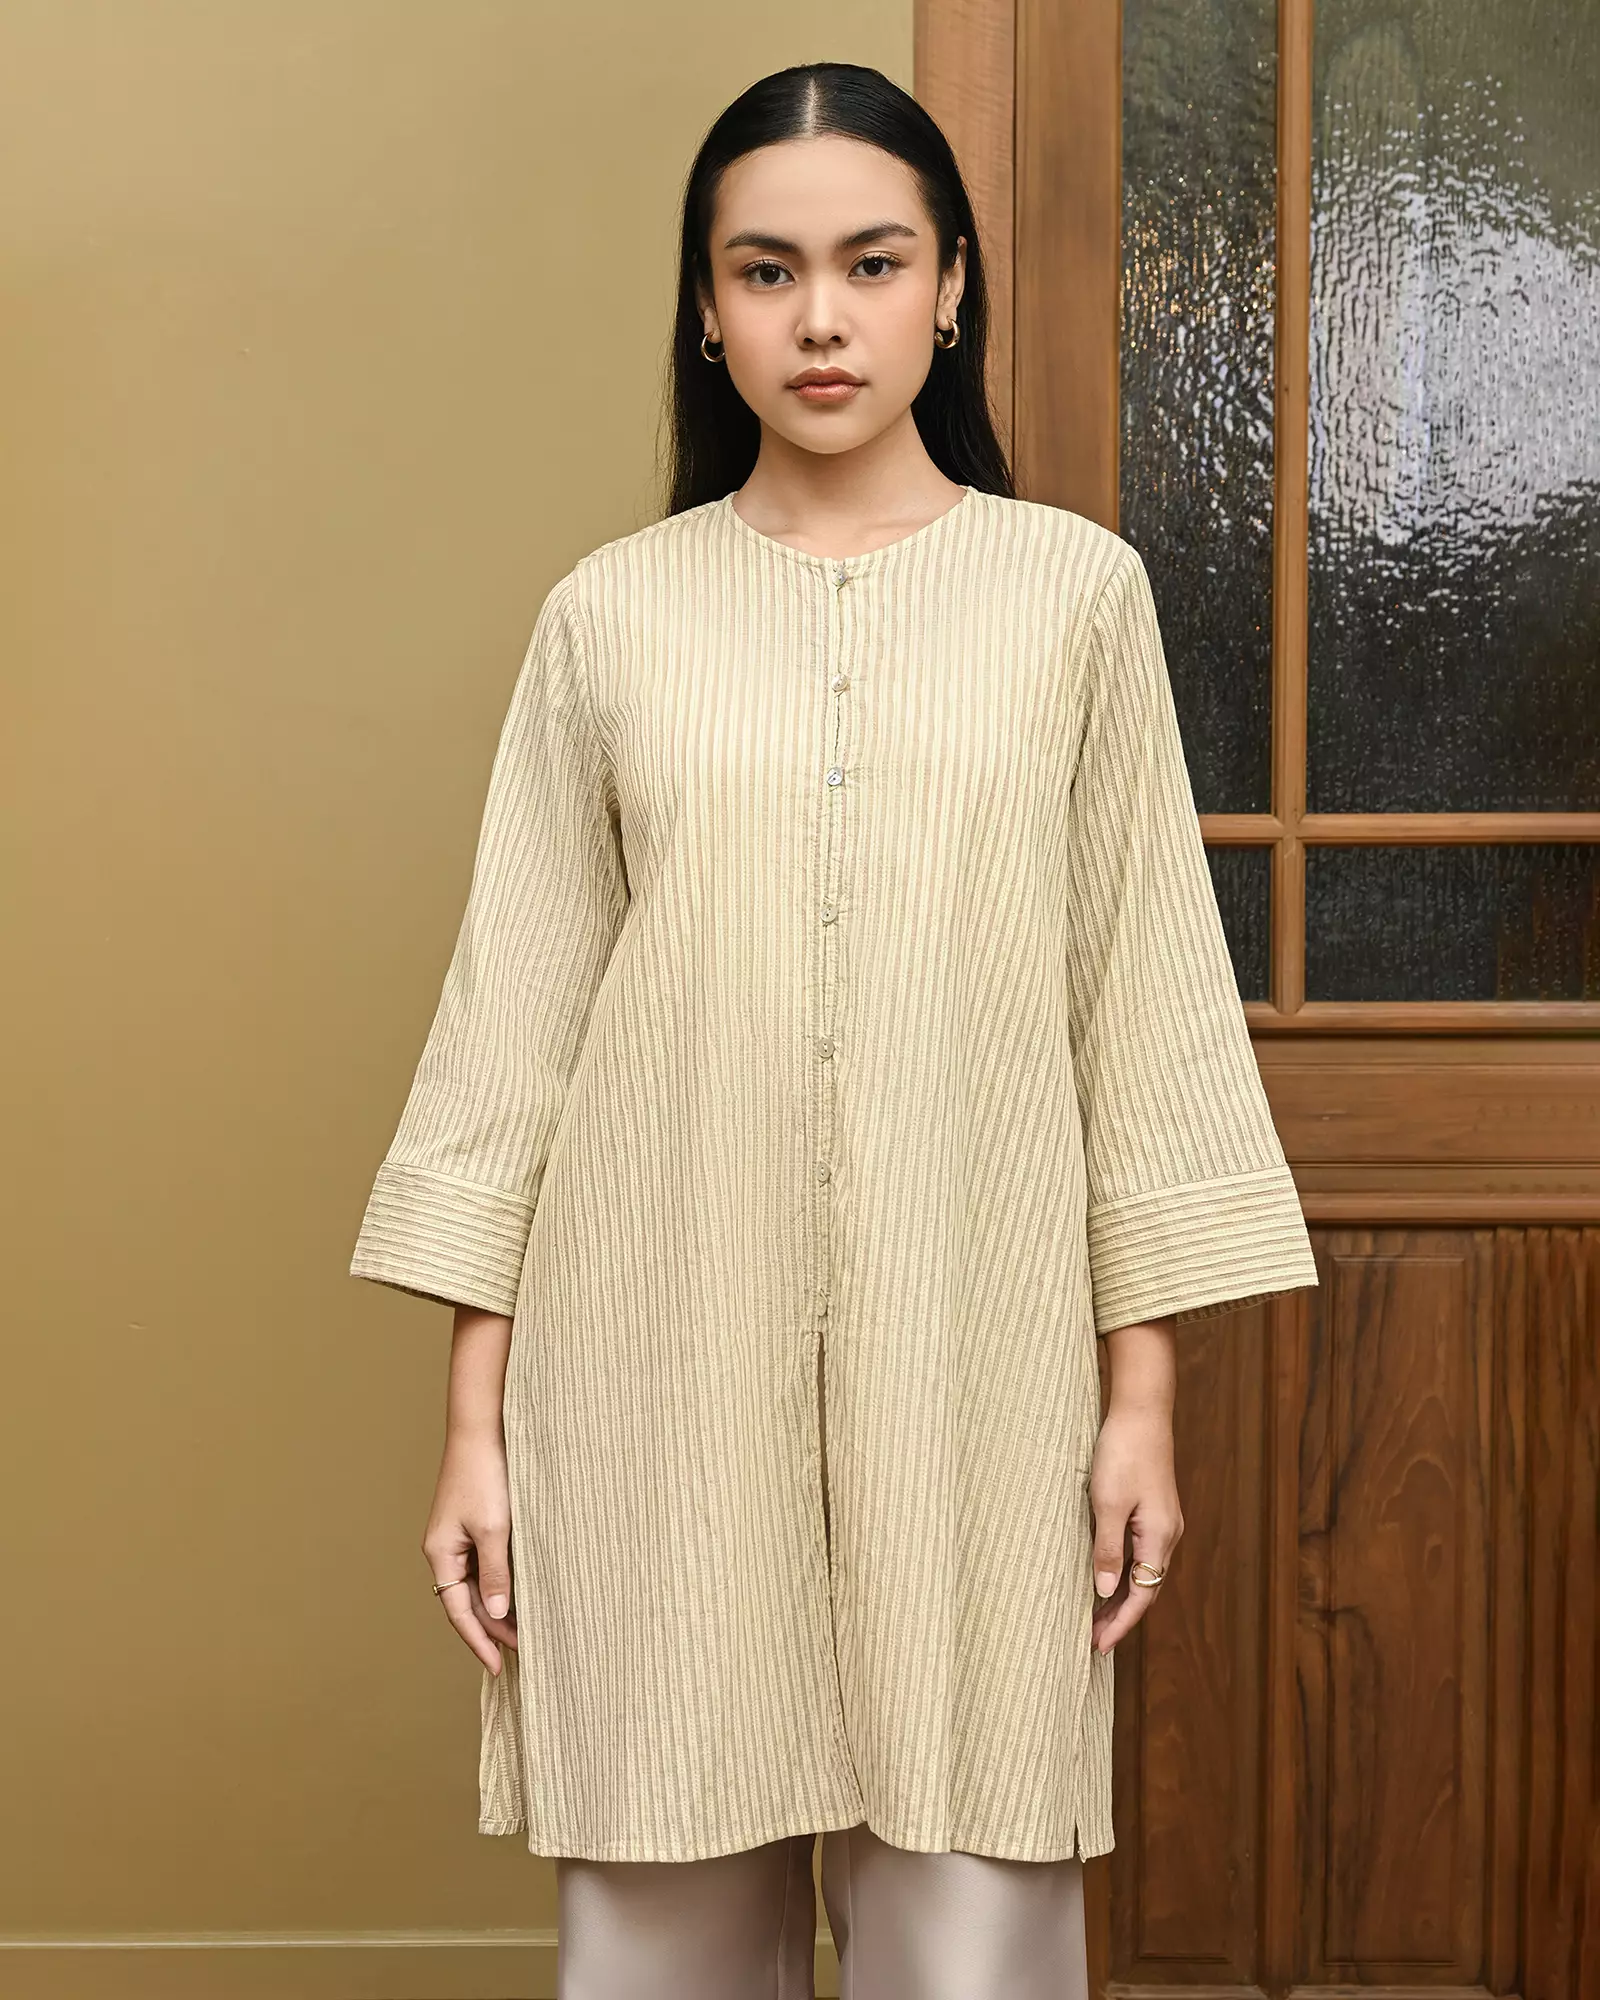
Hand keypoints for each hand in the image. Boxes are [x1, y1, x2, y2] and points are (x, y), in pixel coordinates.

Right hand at [422, 1429, 518, 1674]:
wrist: (483, 1427)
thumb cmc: (485, 1475)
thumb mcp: (495, 1529)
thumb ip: (496, 1573)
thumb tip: (498, 1612)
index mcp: (441, 1552)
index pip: (458, 1611)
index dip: (479, 1640)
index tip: (498, 1667)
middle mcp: (445, 1548)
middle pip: (468, 1601)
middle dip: (494, 1627)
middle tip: (525, 1650)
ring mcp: (459, 1535)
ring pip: (478, 1583)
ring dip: (500, 1606)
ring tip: (528, 1628)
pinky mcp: (475, 1522)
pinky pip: (486, 1563)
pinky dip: (503, 1581)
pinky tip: (523, 1591)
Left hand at [1087, 1401, 1182, 1654]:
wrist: (1142, 1412)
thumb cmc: (1123, 1453)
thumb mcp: (1108, 1503)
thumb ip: (1107, 1549)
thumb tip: (1103, 1591)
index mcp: (1159, 1538)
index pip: (1142, 1596)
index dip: (1120, 1624)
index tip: (1098, 1647)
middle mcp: (1167, 1535)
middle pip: (1145, 1589)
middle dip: (1120, 1616)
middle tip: (1091, 1640)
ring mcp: (1162, 1523)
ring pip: (1143, 1572)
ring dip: (1121, 1596)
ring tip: (1094, 1616)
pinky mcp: (1153, 1510)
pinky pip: (1140, 1553)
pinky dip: (1123, 1572)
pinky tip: (1105, 1575)